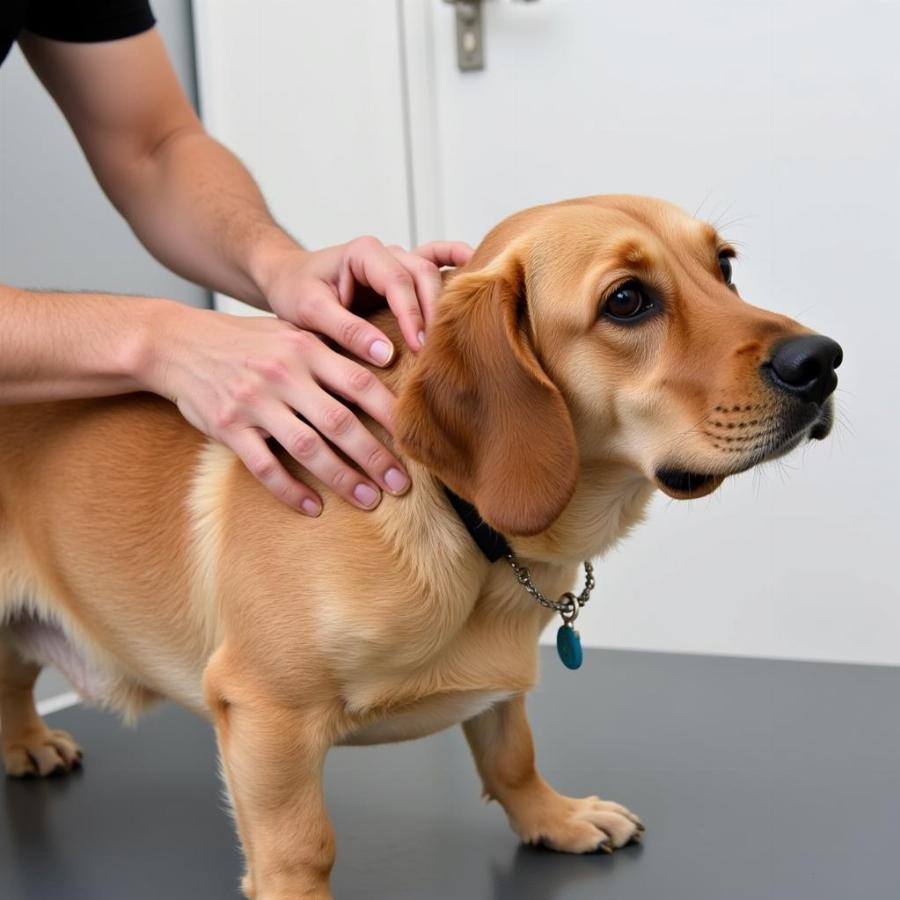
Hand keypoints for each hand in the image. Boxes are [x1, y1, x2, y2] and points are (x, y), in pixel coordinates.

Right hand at [144, 304, 411, 515]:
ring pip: (307, 448)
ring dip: (342, 478)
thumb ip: (331, 351)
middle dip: (375, 456)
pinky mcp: (228, 427)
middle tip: (402, 484)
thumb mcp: (290, 333)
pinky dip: (290, 490)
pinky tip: (313, 508)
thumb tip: (387, 365)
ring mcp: (254, 402)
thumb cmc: (245, 341)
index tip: (416, 437)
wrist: (177, 343)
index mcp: (304, 349)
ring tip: (369, 501)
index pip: (359, 382)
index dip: (390, 412)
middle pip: (340, 421)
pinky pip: (264, 466)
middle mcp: (282, 375)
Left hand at [259, 237, 473, 357]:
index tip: (418, 347)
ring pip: (433, 272)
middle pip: (423, 275)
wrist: (286, 279)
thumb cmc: (294, 291)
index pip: (397, 282)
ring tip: (457, 329)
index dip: (412, 314)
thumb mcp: (311, 312)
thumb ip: (347, 330)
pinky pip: (435, 259)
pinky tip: (474, 264)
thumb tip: (387, 355)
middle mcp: (385, 252)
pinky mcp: (400, 275)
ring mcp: (396, 261)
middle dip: (434, 311)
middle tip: (437, 349)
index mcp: (363, 253)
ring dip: (446, 299)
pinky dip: (455, 259)